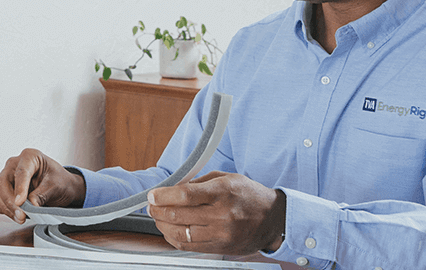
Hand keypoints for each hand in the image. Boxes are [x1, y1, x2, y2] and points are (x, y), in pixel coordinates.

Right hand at [0, 148, 85, 223]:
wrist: (61, 187)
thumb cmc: (60, 182)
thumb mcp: (56, 187)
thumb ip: (42, 195)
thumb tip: (31, 205)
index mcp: (30, 157)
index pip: (21, 172)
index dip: (20, 189)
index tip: (20, 203)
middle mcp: (14, 164)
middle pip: (2, 182)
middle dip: (10, 202)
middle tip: (21, 217)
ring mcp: (6, 175)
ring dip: (5, 208)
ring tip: (20, 218)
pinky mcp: (2, 187)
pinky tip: (11, 213)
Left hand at [146, 171, 286, 254]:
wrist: (274, 219)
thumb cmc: (249, 196)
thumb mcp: (226, 179)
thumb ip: (198, 182)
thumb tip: (172, 188)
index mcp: (223, 192)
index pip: (185, 195)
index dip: (163, 195)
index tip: (152, 195)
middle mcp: (222, 214)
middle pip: (178, 215)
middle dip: (157, 210)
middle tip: (151, 205)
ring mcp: (221, 234)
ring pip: (180, 233)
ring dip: (162, 225)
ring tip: (158, 218)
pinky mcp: (221, 247)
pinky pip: (189, 246)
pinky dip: (174, 238)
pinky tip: (169, 231)